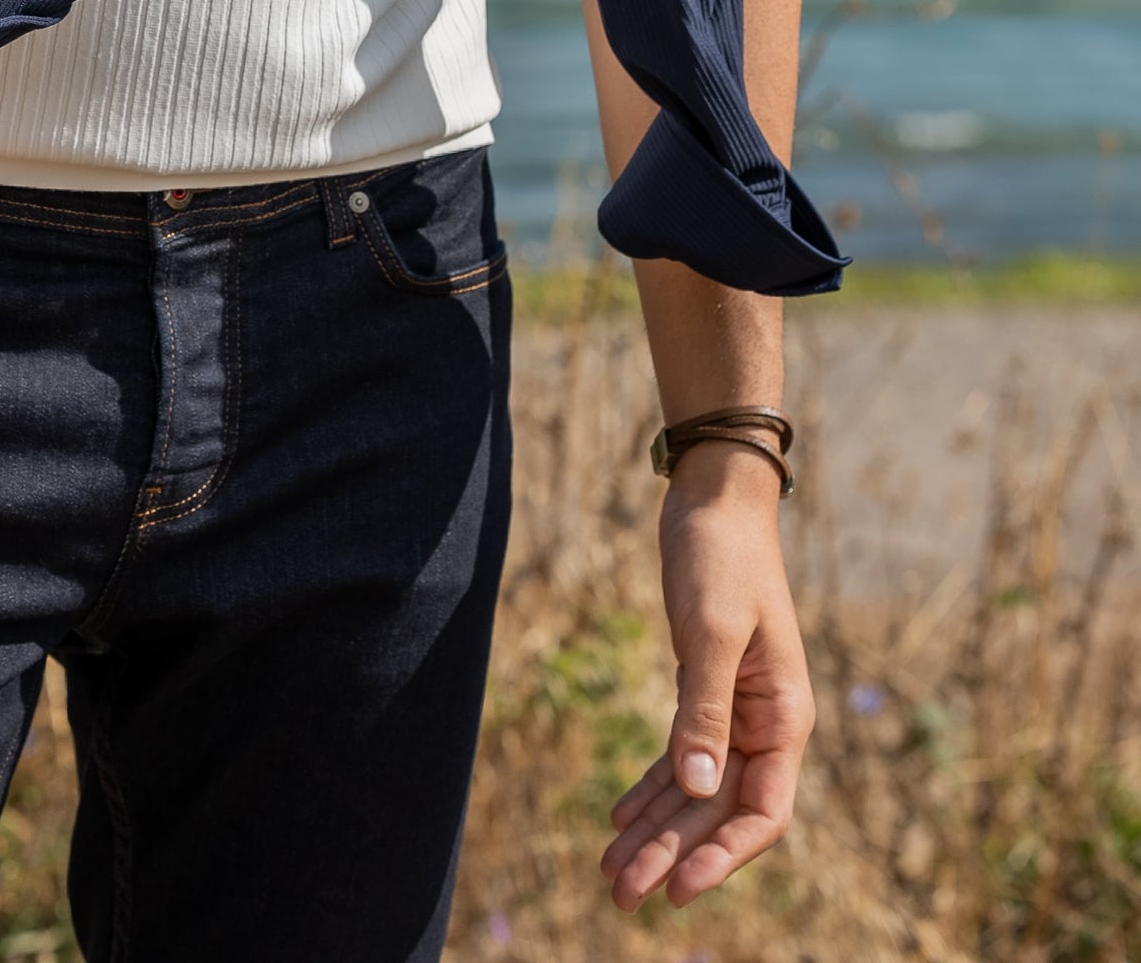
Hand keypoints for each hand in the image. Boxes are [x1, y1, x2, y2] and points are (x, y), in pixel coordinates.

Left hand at [601, 443, 813, 909]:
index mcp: (784, 717)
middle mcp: (764, 724)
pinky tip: (619, 819)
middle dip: (673, 855)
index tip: (679, 890)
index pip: (761, 812)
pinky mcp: (703, 690)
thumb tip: (696, 787)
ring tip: (610, 872)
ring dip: (656, 832)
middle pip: (718, 810)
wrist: (713, 498)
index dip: (722, 856)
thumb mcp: (713, 632)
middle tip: (621, 895)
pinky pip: (679, 755)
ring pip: (694, 790)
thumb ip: (705, 709)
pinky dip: (651, 788)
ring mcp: (735, 710)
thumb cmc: (722, 557)